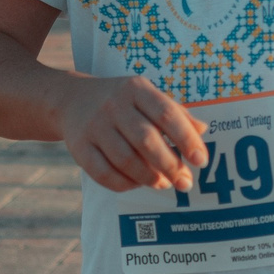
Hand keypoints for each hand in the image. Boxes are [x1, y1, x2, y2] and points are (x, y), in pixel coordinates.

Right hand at [56, 74, 207, 191]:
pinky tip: (138, 184)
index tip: (200, 161)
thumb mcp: (147, 96)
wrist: (71, 99)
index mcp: (136, 89)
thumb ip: (175, 113)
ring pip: (125, 160)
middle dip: (170, 165)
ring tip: (164, 184)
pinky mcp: (79, 147)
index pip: (166, 114)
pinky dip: (125, 184)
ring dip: (149, 178)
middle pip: (146, 140)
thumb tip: (203, 130)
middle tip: (185, 182)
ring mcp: (94, 126)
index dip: (186, 139)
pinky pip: (104, 173)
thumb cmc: (122, 101)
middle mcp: (114, 105)